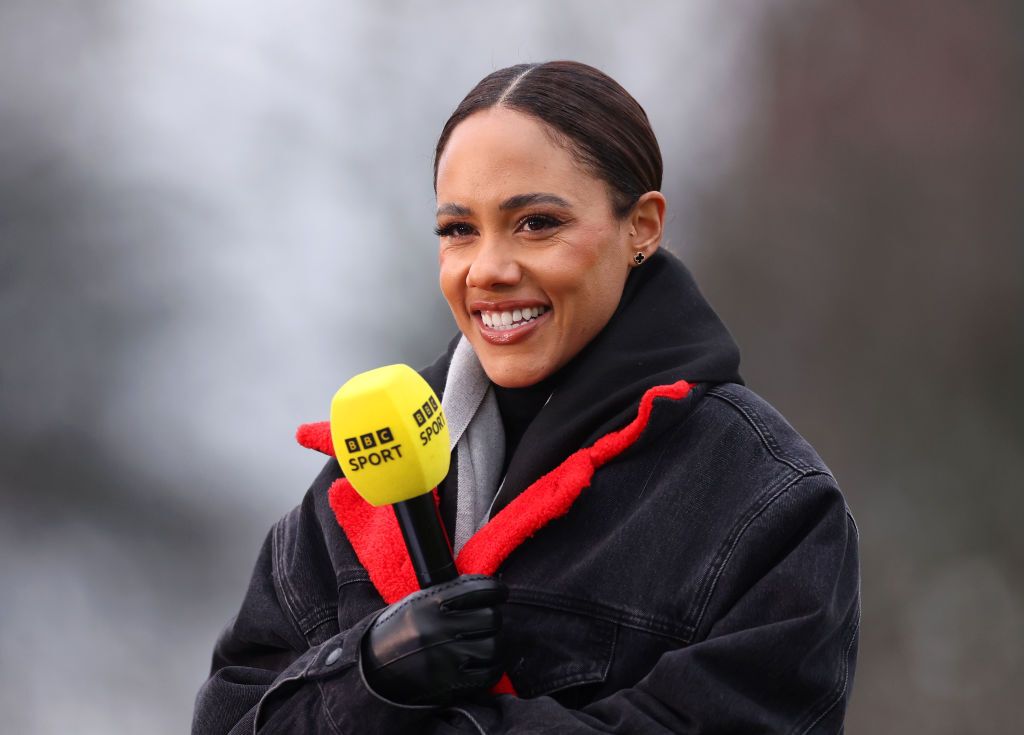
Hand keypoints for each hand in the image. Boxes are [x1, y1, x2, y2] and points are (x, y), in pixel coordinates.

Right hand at [360, 574, 506, 705]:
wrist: (372, 670)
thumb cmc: (398, 633)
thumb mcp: (416, 604)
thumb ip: (447, 595)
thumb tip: (485, 590)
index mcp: (428, 602)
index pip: (479, 589)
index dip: (496, 590)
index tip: (500, 592)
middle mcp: (437, 627)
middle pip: (491, 618)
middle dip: (493, 618)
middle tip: (487, 620)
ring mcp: (444, 656)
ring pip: (493, 646)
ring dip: (494, 644)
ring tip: (486, 642)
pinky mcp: (448, 681)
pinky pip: (487, 673)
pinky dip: (492, 668)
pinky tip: (486, 662)